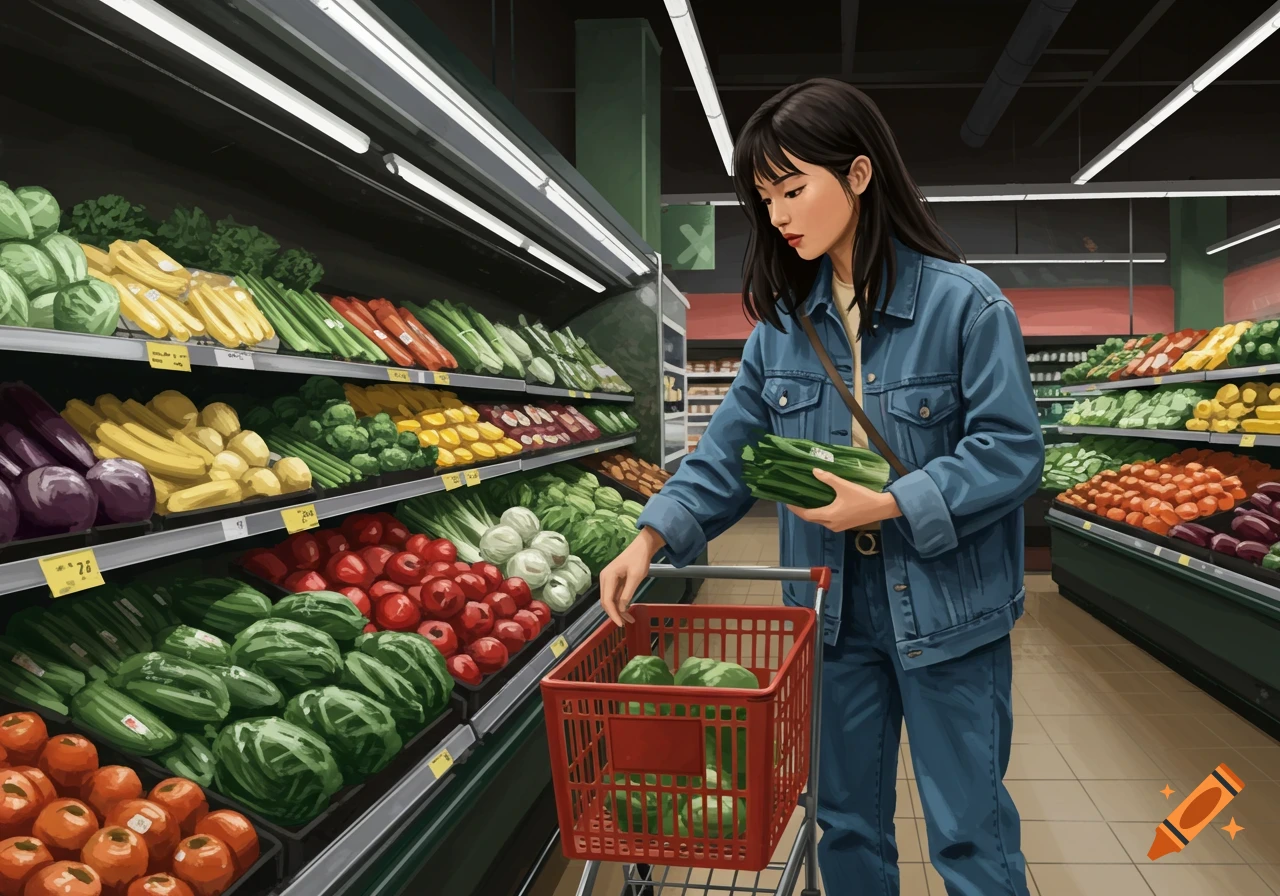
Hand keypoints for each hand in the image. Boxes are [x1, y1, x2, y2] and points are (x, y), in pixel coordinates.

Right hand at [600, 527, 665, 625]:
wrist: (642, 546)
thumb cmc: (639, 560)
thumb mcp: (635, 577)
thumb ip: (627, 593)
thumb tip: (621, 609)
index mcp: (608, 577)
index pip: (607, 601)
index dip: (613, 614)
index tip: (621, 624)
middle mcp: (605, 579)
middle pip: (606, 602)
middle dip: (615, 614)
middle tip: (625, 623)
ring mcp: (609, 580)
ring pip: (609, 600)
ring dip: (617, 610)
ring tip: (629, 619)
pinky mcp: (614, 580)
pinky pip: (614, 595)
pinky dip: (619, 604)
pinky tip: (627, 610)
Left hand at [786, 468, 901, 531]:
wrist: (881, 508)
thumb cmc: (862, 497)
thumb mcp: (844, 486)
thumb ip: (828, 478)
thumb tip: (814, 471)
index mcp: (829, 515)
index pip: (806, 514)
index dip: (795, 509)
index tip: (787, 502)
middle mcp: (831, 523)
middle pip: (811, 518)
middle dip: (801, 511)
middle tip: (795, 500)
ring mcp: (838, 526)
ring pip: (819, 520)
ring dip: (812, 513)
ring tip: (806, 501)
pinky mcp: (844, 525)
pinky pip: (827, 521)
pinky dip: (821, 514)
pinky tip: (821, 505)